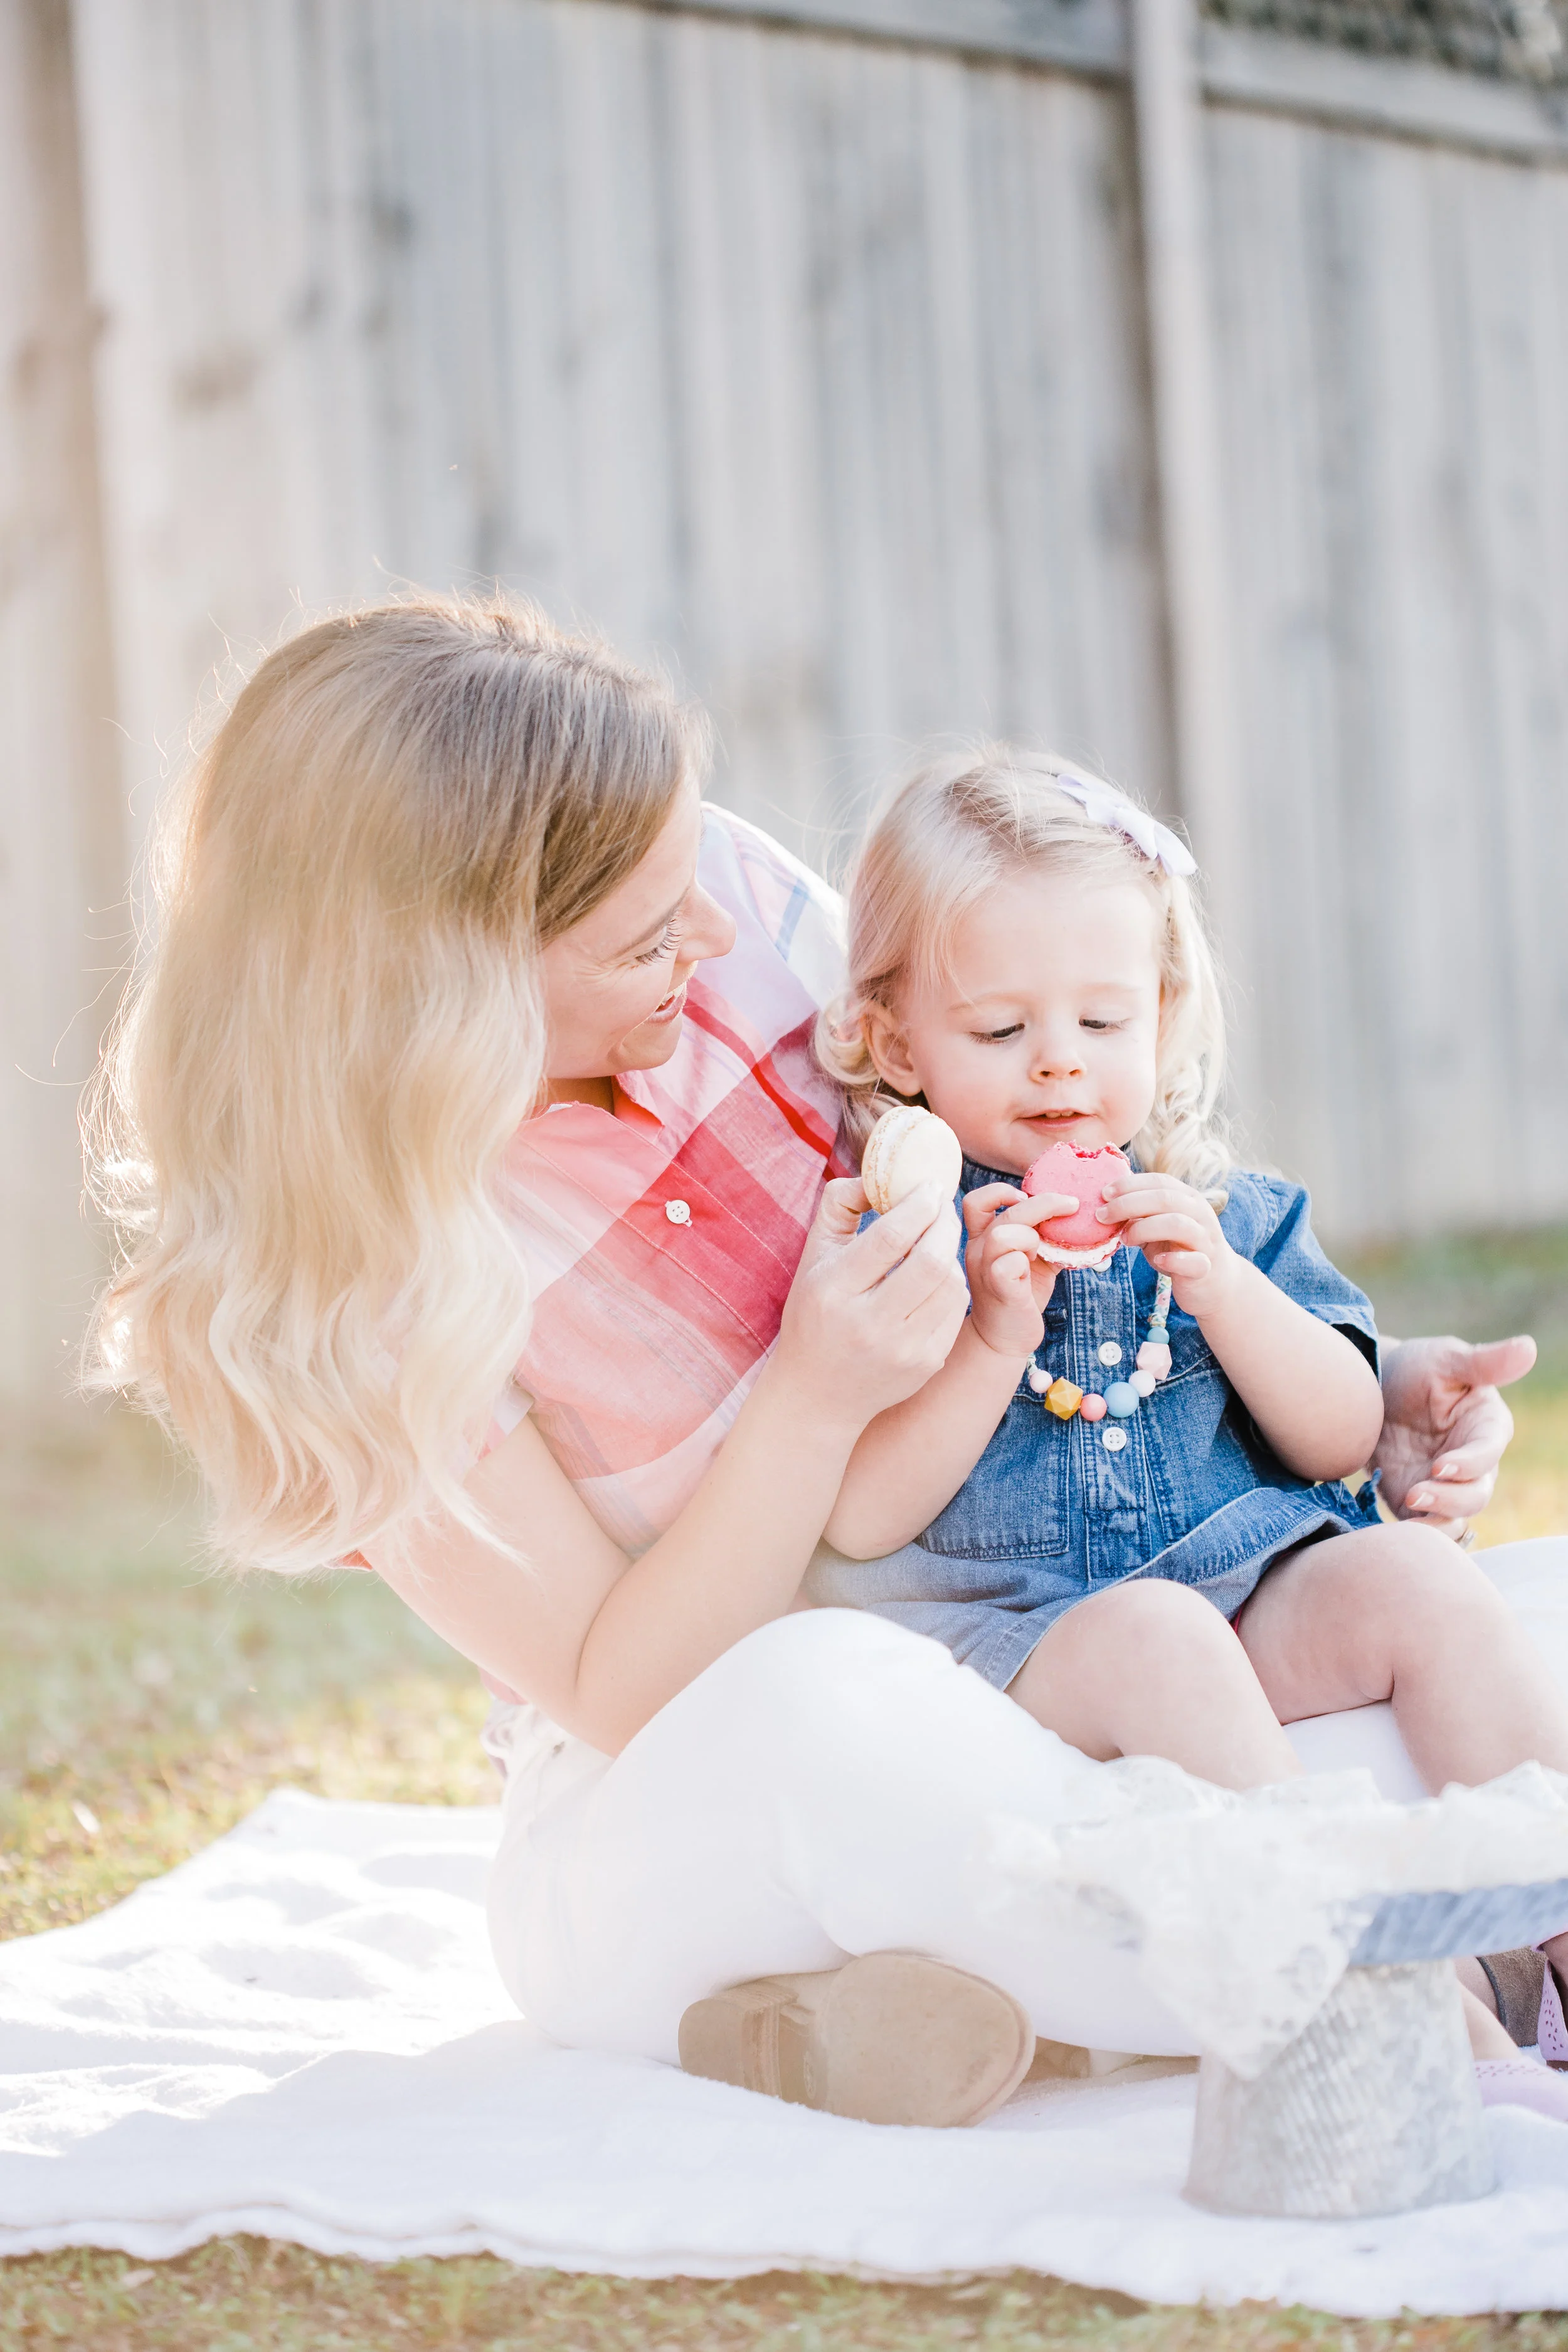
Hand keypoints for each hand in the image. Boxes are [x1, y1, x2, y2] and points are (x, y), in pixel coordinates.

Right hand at [775, 1177, 969, 1425]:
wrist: (819, 1396)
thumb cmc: (815, 1314)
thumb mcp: (813, 1258)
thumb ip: (839, 1206)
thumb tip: (877, 1175)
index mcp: (834, 1290)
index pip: (890, 1237)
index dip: (919, 1204)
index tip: (930, 1186)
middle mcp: (868, 1323)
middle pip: (931, 1261)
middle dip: (945, 1224)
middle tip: (943, 1206)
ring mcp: (901, 1349)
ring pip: (951, 1285)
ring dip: (951, 1253)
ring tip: (938, 1240)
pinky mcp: (925, 1364)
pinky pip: (957, 1311)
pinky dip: (953, 1285)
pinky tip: (938, 1276)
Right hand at [960, 1182, 1074, 1358]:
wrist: (1005, 1338)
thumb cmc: (1021, 1295)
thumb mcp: (1033, 1258)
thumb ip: (1046, 1235)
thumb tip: (1080, 1215)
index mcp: (982, 1237)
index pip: (976, 1201)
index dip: (1001, 1191)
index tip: (1026, 1197)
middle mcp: (978, 1250)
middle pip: (1006, 1211)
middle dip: (1045, 1204)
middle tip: (1071, 1206)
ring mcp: (985, 1270)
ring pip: (1003, 1235)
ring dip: (1032, 1237)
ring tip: (1041, 1252)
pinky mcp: (999, 1291)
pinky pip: (1009, 1265)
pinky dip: (1027, 1262)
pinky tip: (1034, 1272)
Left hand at [1098, 1174, 1237, 1316]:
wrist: (1215, 1283)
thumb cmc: (1180, 1249)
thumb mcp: (1158, 1227)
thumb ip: (1139, 1215)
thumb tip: (1106, 1208)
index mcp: (1188, 1198)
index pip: (1160, 1181)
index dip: (1130, 1184)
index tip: (1103, 1193)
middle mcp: (1200, 1214)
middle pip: (1165, 1199)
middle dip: (1128, 1204)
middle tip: (1102, 1216)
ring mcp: (1205, 1240)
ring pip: (1177, 1224)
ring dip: (1144, 1229)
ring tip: (1124, 1239)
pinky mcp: (1206, 1267)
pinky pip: (1193, 1260)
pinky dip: (1172, 1259)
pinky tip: (1157, 1259)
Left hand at [1374, 1334, 1535, 1537]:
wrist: (1371, 1391)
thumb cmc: (1416, 1370)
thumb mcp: (1446, 1360)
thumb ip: (1485, 1362)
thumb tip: (1529, 1347)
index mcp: (1486, 1428)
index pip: (1488, 1455)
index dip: (1469, 1464)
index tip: (1439, 1465)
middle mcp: (1473, 1464)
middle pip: (1475, 1497)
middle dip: (1448, 1500)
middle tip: (1413, 1493)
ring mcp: (1447, 1487)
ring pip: (1456, 1520)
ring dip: (1435, 1523)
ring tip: (1406, 1507)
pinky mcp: (1418, 1503)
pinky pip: (1426, 1530)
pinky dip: (1416, 1535)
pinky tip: (1397, 1528)